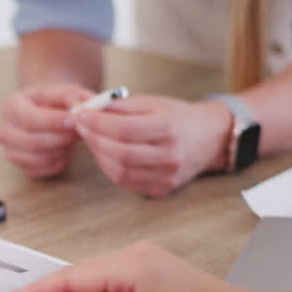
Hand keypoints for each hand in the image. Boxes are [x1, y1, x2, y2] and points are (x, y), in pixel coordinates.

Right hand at [0, 83, 95, 178]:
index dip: (53, 121)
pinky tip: (66, 148)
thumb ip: (70, 95)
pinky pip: (46, 169)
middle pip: (33, 142)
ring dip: (63, 149)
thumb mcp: (61, 90)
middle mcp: (5, 131)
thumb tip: (77, 106)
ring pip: (41, 158)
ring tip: (72, 138)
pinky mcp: (23, 168)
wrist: (45, 114)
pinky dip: (61, 161)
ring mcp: (11, 152)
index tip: (74, 120)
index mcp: (10, 106)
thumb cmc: (54, 101)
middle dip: (61, 138)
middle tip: (78, 131)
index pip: (29, 119)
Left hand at [73, 95, 233, 196]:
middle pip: (120, 153)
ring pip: (121, 172)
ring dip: (99, 156)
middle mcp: (170, 155)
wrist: (210, 138)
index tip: (80, 114)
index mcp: (169, 128)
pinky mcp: (163, 189)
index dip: (97, 123)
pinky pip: (128, 183)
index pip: (124, 130)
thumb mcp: (153, 103)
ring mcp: (168, 175)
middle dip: (93, 139)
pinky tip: (105, 155)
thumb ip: (122, 107)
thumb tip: (88, 109)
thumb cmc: (178, 117)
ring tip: (91, 140)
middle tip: (81, 127)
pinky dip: (111, 169)